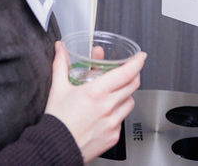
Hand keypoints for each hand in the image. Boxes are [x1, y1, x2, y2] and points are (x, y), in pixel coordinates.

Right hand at [44, 41, 145, 162]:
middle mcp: (107, 107)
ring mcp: (112, 122)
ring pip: (130, 102)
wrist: (56, 148)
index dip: (137, 63)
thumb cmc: (58, 120)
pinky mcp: (113, 136)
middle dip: (134, 75)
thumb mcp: (58, 89)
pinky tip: (107, 112)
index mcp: (96, 92)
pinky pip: (123, 120)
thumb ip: (61, 65)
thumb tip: (61, 49)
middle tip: (130, 71)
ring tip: (116, 93)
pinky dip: (118, 113)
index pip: (126, 73)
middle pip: (132, 85)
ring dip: (126, 94)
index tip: (140, 57)